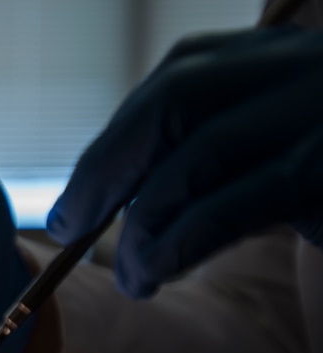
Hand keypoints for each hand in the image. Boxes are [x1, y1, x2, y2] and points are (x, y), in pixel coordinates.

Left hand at [46, 27, 322, 297]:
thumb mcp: (269, 152)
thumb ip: (206, 155)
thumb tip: (112, 197)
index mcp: (279, 58)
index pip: (176, 83)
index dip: (112, 144)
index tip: (74, 202)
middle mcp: (303, 70)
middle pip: (176, 102)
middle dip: (107, 170)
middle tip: (70, 228)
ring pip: (199, 152)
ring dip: (145, 224)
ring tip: (133, 276)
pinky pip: (232, 203)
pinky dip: (178, 242)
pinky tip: (156, 272)